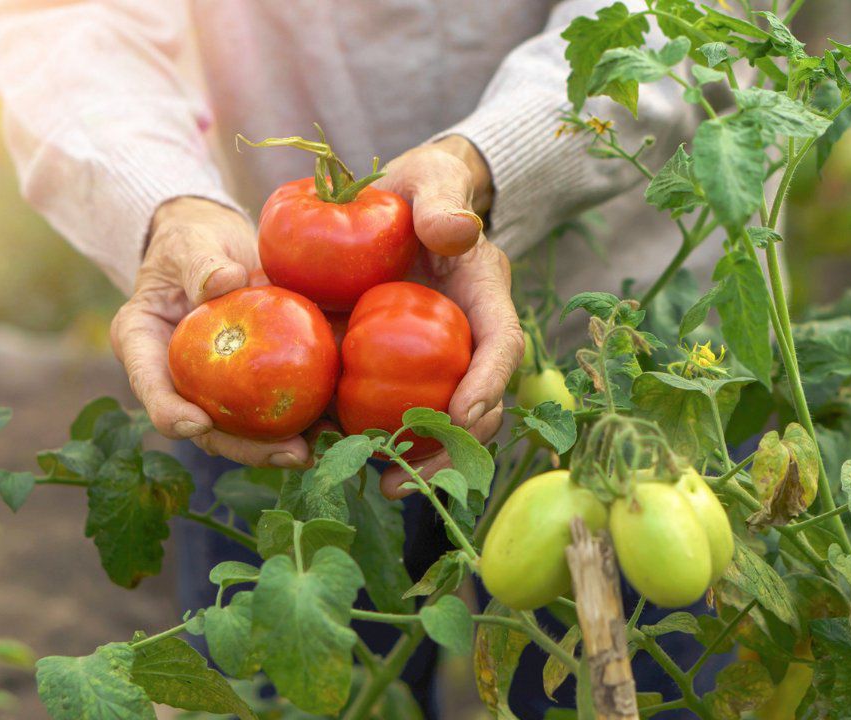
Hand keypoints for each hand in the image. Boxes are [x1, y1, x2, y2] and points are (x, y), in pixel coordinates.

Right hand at [110, 197, 311, 467]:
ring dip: (283, 444)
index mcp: (144, 347)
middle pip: (207, 427)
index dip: (170, 413)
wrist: (217, 246)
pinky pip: (277, 406)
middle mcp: (179, 380)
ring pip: (245, 428)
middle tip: (289, 453)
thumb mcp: (190, 242)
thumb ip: (201, 264)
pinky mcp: (254, 384)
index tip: (195, 424)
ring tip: (322, 449)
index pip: (152, 389)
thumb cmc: (192, 240)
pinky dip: (308, 416)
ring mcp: (218, 388)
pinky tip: (339, 423)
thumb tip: (225, 282)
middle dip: (247, 448)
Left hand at [374, 137, 524, 497]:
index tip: (464, 414)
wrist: (400, 201)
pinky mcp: (406, 369)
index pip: (502, 344)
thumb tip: (455, 231)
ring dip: (423, 460)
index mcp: (486, 295)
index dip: (489, 383)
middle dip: (455, 447)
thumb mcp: (431, 179)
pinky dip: (381, 439)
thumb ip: (441, 199)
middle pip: (479, 403)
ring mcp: (441, 359)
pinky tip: (349, 460)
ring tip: (387, 487)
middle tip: (414, 476)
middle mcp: (470, 338)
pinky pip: (400, 411)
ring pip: (444, 422)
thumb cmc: (421, 186)